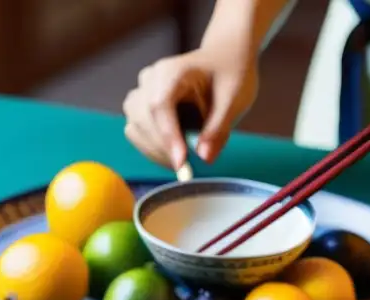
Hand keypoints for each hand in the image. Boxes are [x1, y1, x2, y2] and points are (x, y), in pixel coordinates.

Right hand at [123, 47, 257, 169]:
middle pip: (142, 118)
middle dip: (163, 148)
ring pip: (135, 128)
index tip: (181, 163)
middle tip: (188, 168)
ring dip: (156, 150)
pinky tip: (175, 153)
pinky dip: (153, 149)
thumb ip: (218, 128)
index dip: (168, 136)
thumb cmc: (230, 75)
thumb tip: (204, 157)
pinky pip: (136, 133)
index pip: (160, 105)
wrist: (224, 60)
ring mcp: (141, 92)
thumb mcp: (234, 100)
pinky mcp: (139, 107)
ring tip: (184, 159)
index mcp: (172, 70)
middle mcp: (150, 79)